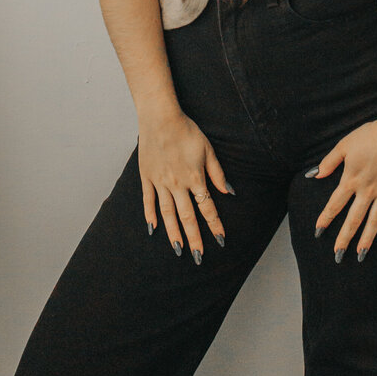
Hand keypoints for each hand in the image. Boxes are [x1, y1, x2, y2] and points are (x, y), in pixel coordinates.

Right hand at [137, 107, 232, 261]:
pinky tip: (154, 229)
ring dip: (173, 233)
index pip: (207, 208)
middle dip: (194, 238)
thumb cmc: (187, 131)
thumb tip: (229, 192)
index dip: (215, 225)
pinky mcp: (146, 177)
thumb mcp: (208, 150)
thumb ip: (217, 173)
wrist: (160, 118)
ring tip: (178, 249)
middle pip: (187, 217)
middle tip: (198, 257)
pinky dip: (150, 216)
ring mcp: (160, 182)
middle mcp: (177, 184)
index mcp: (195, 178)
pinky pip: (148, 201)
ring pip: (167, 213)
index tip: (221, 240)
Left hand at [310, 115, 376, 260]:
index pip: (334, 205)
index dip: (325, 219)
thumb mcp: (343, 146)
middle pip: (354, 219)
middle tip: (338, 255)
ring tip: (362, 254)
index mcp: (351, 180)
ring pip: (375, 220)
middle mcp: (367, 190)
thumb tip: (314, 175)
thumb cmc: (369, 135)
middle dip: (344, 239)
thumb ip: (328, 162)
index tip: (318, 232)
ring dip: (367, 238)